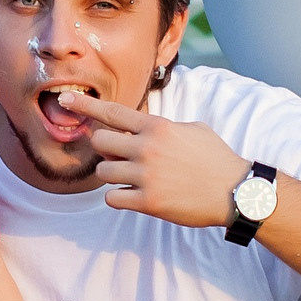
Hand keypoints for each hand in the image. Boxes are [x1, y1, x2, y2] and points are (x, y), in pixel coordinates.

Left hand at [55, 93, 252, 227]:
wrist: (236, 192)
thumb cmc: (215, 159)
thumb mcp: (192, 129)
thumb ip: (162, 126)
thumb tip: (139, 127)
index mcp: (158, 128)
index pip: (112, 112)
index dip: (85, 104)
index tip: (64, 98)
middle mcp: (147, 149)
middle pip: (100, 143)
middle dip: (105, 149)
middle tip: (120, 156)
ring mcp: (146, 176)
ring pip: (102, 172)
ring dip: (112, 175)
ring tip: (132, 177)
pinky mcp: (148, 202)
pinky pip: (112, 198)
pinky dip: (118, 197)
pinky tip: (134, 195)